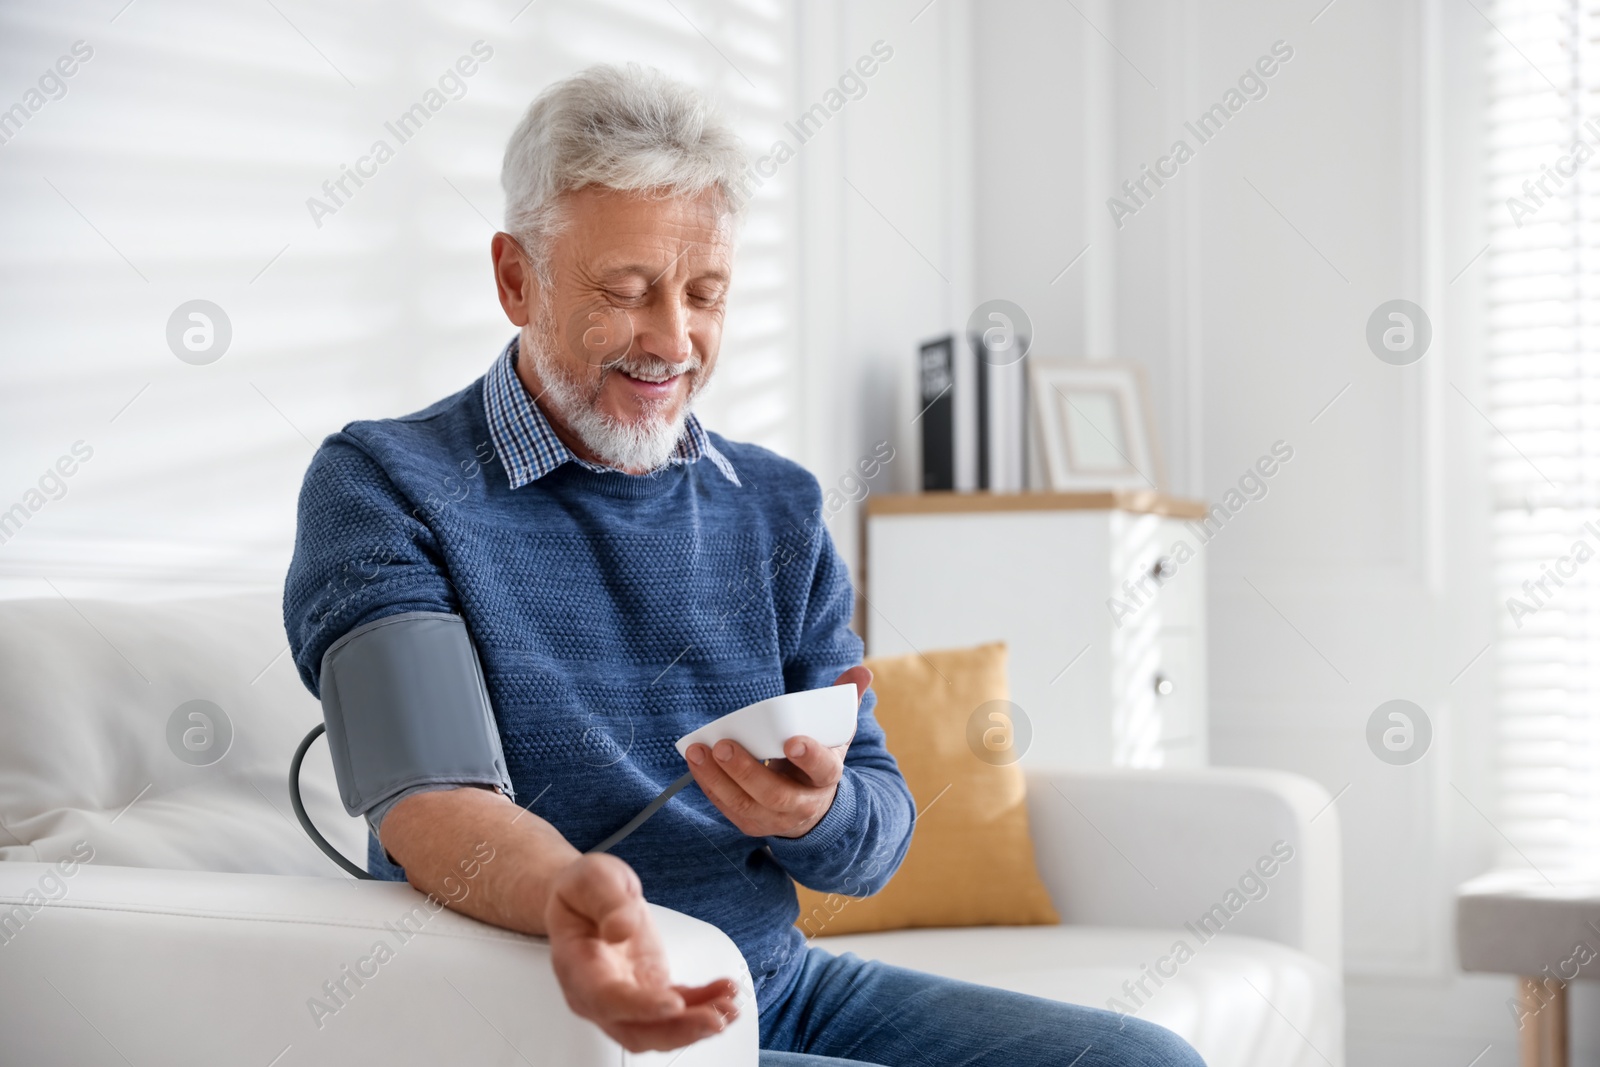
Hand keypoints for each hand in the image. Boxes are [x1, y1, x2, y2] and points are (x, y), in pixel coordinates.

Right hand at [545, 853, 739, 1051]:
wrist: (583, 899)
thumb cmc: (581, 892)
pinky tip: (723, 993)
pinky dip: (702, 1004)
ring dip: (696, 1025)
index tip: (672, 1003)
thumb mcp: (593, 879)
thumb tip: (621, 929)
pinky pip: (677, 1009)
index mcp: (577, 966)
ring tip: (728, 1008)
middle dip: (678, 1030)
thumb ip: (607, 902)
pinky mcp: (648, 990)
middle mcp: (598, 993)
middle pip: (635, 1030)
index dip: (640, 1007)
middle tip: (714, 1018)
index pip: (606, 999)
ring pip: (659, 1029)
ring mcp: (625, 996)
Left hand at [684, 666, 871, 838]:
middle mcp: (802, 804)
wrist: (813, 807)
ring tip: (698, 751)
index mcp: (826, 777)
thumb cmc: (819, 761)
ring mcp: (775, 818)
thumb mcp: (837, 735)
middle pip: (774, 793)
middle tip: (724, 744)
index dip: (809, 756)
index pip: (821, 769)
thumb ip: (845, 703)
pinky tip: (696, 763)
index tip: (792, 741)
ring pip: (745, 804)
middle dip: (746, 770)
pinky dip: (709, 786)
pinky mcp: (751, 823)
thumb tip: (861, 671)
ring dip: (718, 779)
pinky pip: (727, 808)